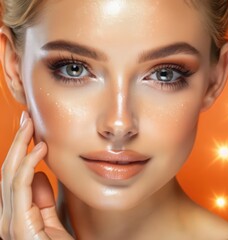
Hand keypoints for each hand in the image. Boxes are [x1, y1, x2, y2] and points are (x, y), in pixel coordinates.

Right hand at [0, 111, 72, 239]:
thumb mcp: (52, 220)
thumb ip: (42, 200)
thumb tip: (40, 174)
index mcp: (14, 215)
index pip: (12, 176)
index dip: (19, 150)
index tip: (30, 129)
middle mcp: (7, 219)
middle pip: (7, 172)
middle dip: (15, 143)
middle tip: (26, 118)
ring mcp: (10, 225)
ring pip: (9, 176)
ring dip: (19, 147)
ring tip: (30, 126)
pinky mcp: (19, 228)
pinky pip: (19, 189)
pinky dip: (28, 165)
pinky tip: (39, 149)